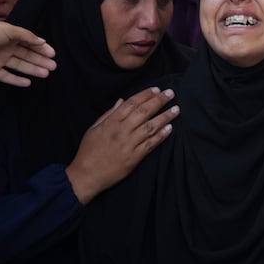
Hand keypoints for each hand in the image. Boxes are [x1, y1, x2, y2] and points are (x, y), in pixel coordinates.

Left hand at [0, 19, 55, 85]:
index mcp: (11, 37)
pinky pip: (6, 76)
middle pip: (26, 56)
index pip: (30, 43)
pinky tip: (28, 83)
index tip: (53, 55)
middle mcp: (6, 48)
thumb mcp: (9, 30)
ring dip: (32, 69)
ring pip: (19, 66)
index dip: (41, 49)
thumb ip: (26, 36)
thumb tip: (42, 42)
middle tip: (53, 67)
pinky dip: (16, 80)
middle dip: (40, 61)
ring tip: (46, 74)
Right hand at [65, 87, 178, 203]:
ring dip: (165, 117)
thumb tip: (122, 100)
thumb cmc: (88, 151)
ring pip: (150, 126)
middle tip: (171, 94)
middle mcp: (121, 131)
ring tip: (176, 109)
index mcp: (111, 122)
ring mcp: (129, 145)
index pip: (131, 103)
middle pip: (144, 112)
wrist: (87, 174)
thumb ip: (108, 113)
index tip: (156, 89)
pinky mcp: (134, 158)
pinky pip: (150, 144)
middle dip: (159, 101)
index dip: (145, 95)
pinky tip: (170, 128)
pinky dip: (161, 136)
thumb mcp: (93, 128)